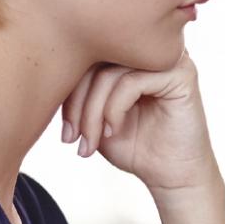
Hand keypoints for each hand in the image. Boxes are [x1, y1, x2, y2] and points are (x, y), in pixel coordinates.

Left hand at [60, 50, 221, 192]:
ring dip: (92, 111)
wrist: (172, 175)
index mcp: (127, 52)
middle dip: (76, 103)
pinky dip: (114, 109)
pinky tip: (114, 130)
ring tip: (91, 140)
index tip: (64, 133)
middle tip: (72, 138)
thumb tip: (43, 77)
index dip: (66, 91)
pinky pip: (131, 81)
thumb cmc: (135, 146)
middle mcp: (146, 49)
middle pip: (94, 59)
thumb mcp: (94, 118)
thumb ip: (77, 93)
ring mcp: (166, 57)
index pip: (84, 55)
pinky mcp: (181, 73)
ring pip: (109, 72)